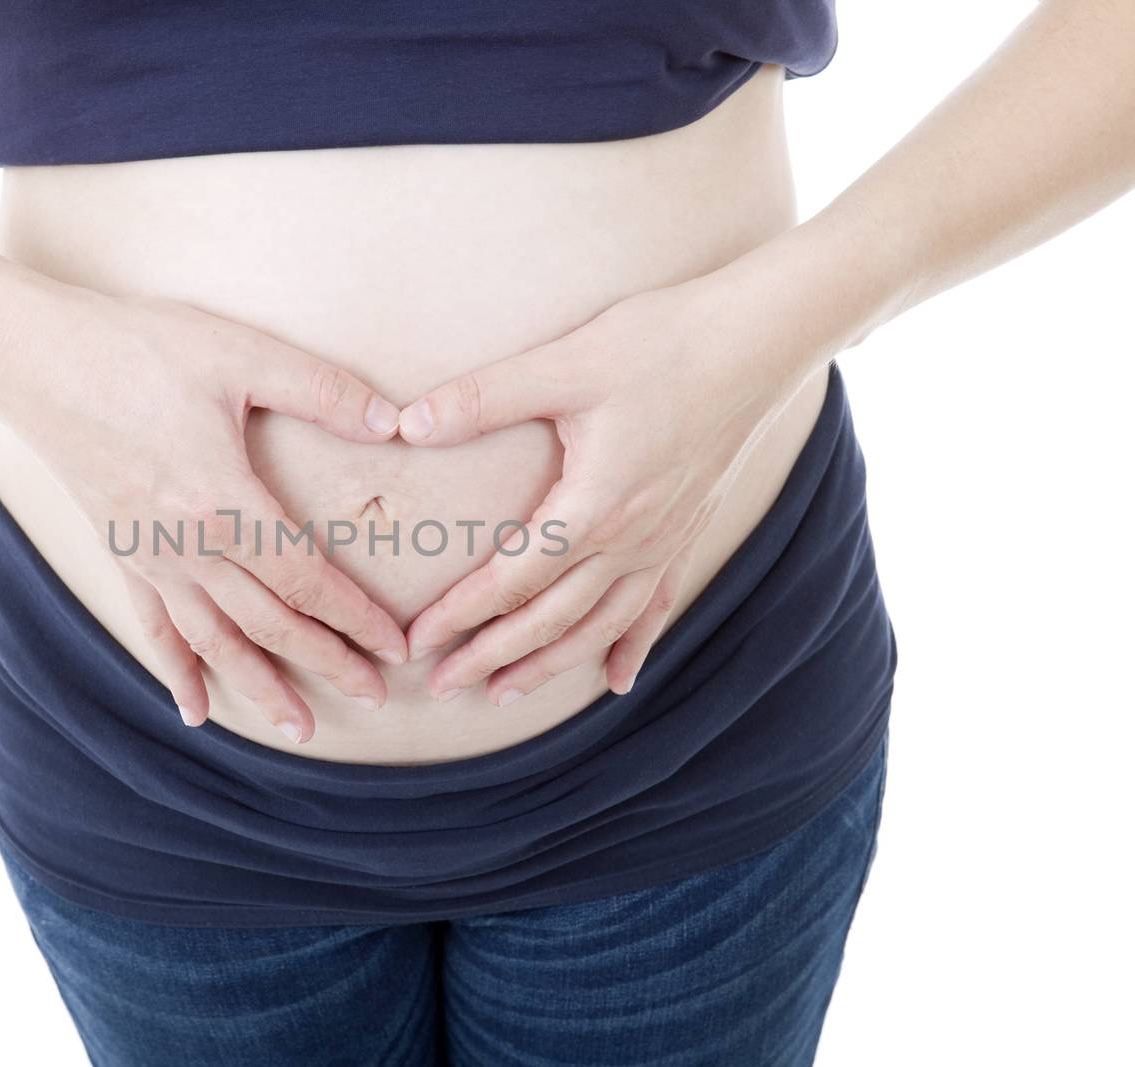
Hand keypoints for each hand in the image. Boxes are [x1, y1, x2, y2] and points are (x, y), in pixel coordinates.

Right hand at [0, 290, 409, 741]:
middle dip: (326, 664)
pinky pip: (154, 628)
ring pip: (215, 642)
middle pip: (270, 624)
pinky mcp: (120, 553)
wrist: (36, 360)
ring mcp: (149, 558)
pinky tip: (194, 709)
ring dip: (260, 688)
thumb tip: (394, 421)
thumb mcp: (241, 354)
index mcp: (224, 503)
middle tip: (375, 697)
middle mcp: (186, 547)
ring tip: (301, 728)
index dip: (355, 618)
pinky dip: (177, 672)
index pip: (306, 580)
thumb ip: (323, 391)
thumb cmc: (139, 350)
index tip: (394, 647)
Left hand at [396, 270, 816, 704]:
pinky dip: (631, 646)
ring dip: (549, 664)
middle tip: (440, 685)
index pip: (510, 582)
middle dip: (490, 656)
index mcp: (592, 509)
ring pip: (599, 627)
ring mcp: (663, 543)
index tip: (416, 643)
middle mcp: (630, 542)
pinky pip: (655, 607)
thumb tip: (408, 423)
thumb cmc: (661, 345)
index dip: (458, 616)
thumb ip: (482, 399)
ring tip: (505, 692)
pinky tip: (618, 680)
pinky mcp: (687, 531)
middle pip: (548, 619)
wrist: (759, 339)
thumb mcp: (563, 365)